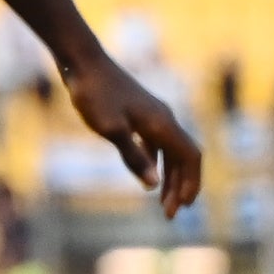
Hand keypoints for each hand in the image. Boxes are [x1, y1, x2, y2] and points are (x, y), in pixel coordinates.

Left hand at [61, 49, 205, 217]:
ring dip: (170, 175)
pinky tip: (146, 171)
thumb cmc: (94, 94)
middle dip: (181, 186)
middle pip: (184, 157)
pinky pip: (157, 141)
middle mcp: (164, 118)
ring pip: (171, 150)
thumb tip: (153, 184)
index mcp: (163, 124)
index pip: (191, 158)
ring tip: (161, 199)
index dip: (191, 184)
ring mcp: (152, 114)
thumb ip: (133, 156)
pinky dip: (156, 160)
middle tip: (169, 213)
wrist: (81, 61)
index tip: (182, 207)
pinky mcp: (138, 111)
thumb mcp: (111, 129)